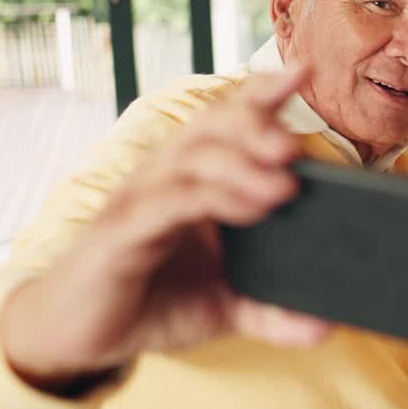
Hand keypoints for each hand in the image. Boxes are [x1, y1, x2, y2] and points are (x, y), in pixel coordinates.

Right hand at [0, 67, 332, 392]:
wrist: (80, 336)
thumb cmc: (154, 301)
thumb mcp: (226, 306)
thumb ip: (275, 310)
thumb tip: (327, 325)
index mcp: (198, 177)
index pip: (232, 118)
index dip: (264, 91)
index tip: (303, 72)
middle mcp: (170, 175)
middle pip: (213, 124)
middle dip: (257, 124)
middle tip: (293, 149)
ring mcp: (143, 199)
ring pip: (193, 157)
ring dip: (243, 164)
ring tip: (284, 186)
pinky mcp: (122, 233)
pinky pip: (166, 202)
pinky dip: (208, 198)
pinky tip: (246, 210)